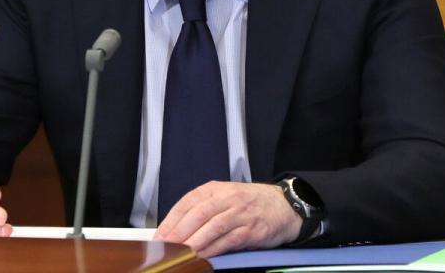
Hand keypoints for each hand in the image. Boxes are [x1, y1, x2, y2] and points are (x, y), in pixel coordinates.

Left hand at [154, 181, 301, 257]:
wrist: (284, 205)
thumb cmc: (250, 203)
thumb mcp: (225, 197)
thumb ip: (203, 209)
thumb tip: (177, 229)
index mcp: (216, 189)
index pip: (187, 202)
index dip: (171, 219)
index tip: (160, 235)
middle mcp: (227, 198)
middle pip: (197, 214)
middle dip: (178, 232)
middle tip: (166, 246)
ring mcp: (240, 213)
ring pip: (211, 227)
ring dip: (194, 242)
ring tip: (181, 252)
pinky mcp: (251, 230)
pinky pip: (228, 240)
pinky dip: (213, 249)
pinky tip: (202, 256)